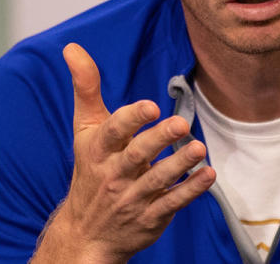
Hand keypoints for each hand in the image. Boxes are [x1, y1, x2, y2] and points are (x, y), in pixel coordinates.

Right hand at [32, 43, 215, 262]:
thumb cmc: (91, 169)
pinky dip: (190, 191)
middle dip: (159, 139)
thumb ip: (85, 88)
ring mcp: (132, 197)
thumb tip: (72, 47)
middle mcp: (114, 174)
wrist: (86, 232)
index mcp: (99, 149)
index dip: (131, 119)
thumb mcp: (84, 129)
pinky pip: (172, 203)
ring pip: (158, 180)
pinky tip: (207, 175)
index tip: (150, 106)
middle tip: (181, 123)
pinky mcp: (150, 217)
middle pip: (137, 155)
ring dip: (179, 164)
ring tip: (198, 148)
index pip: (113, 132)